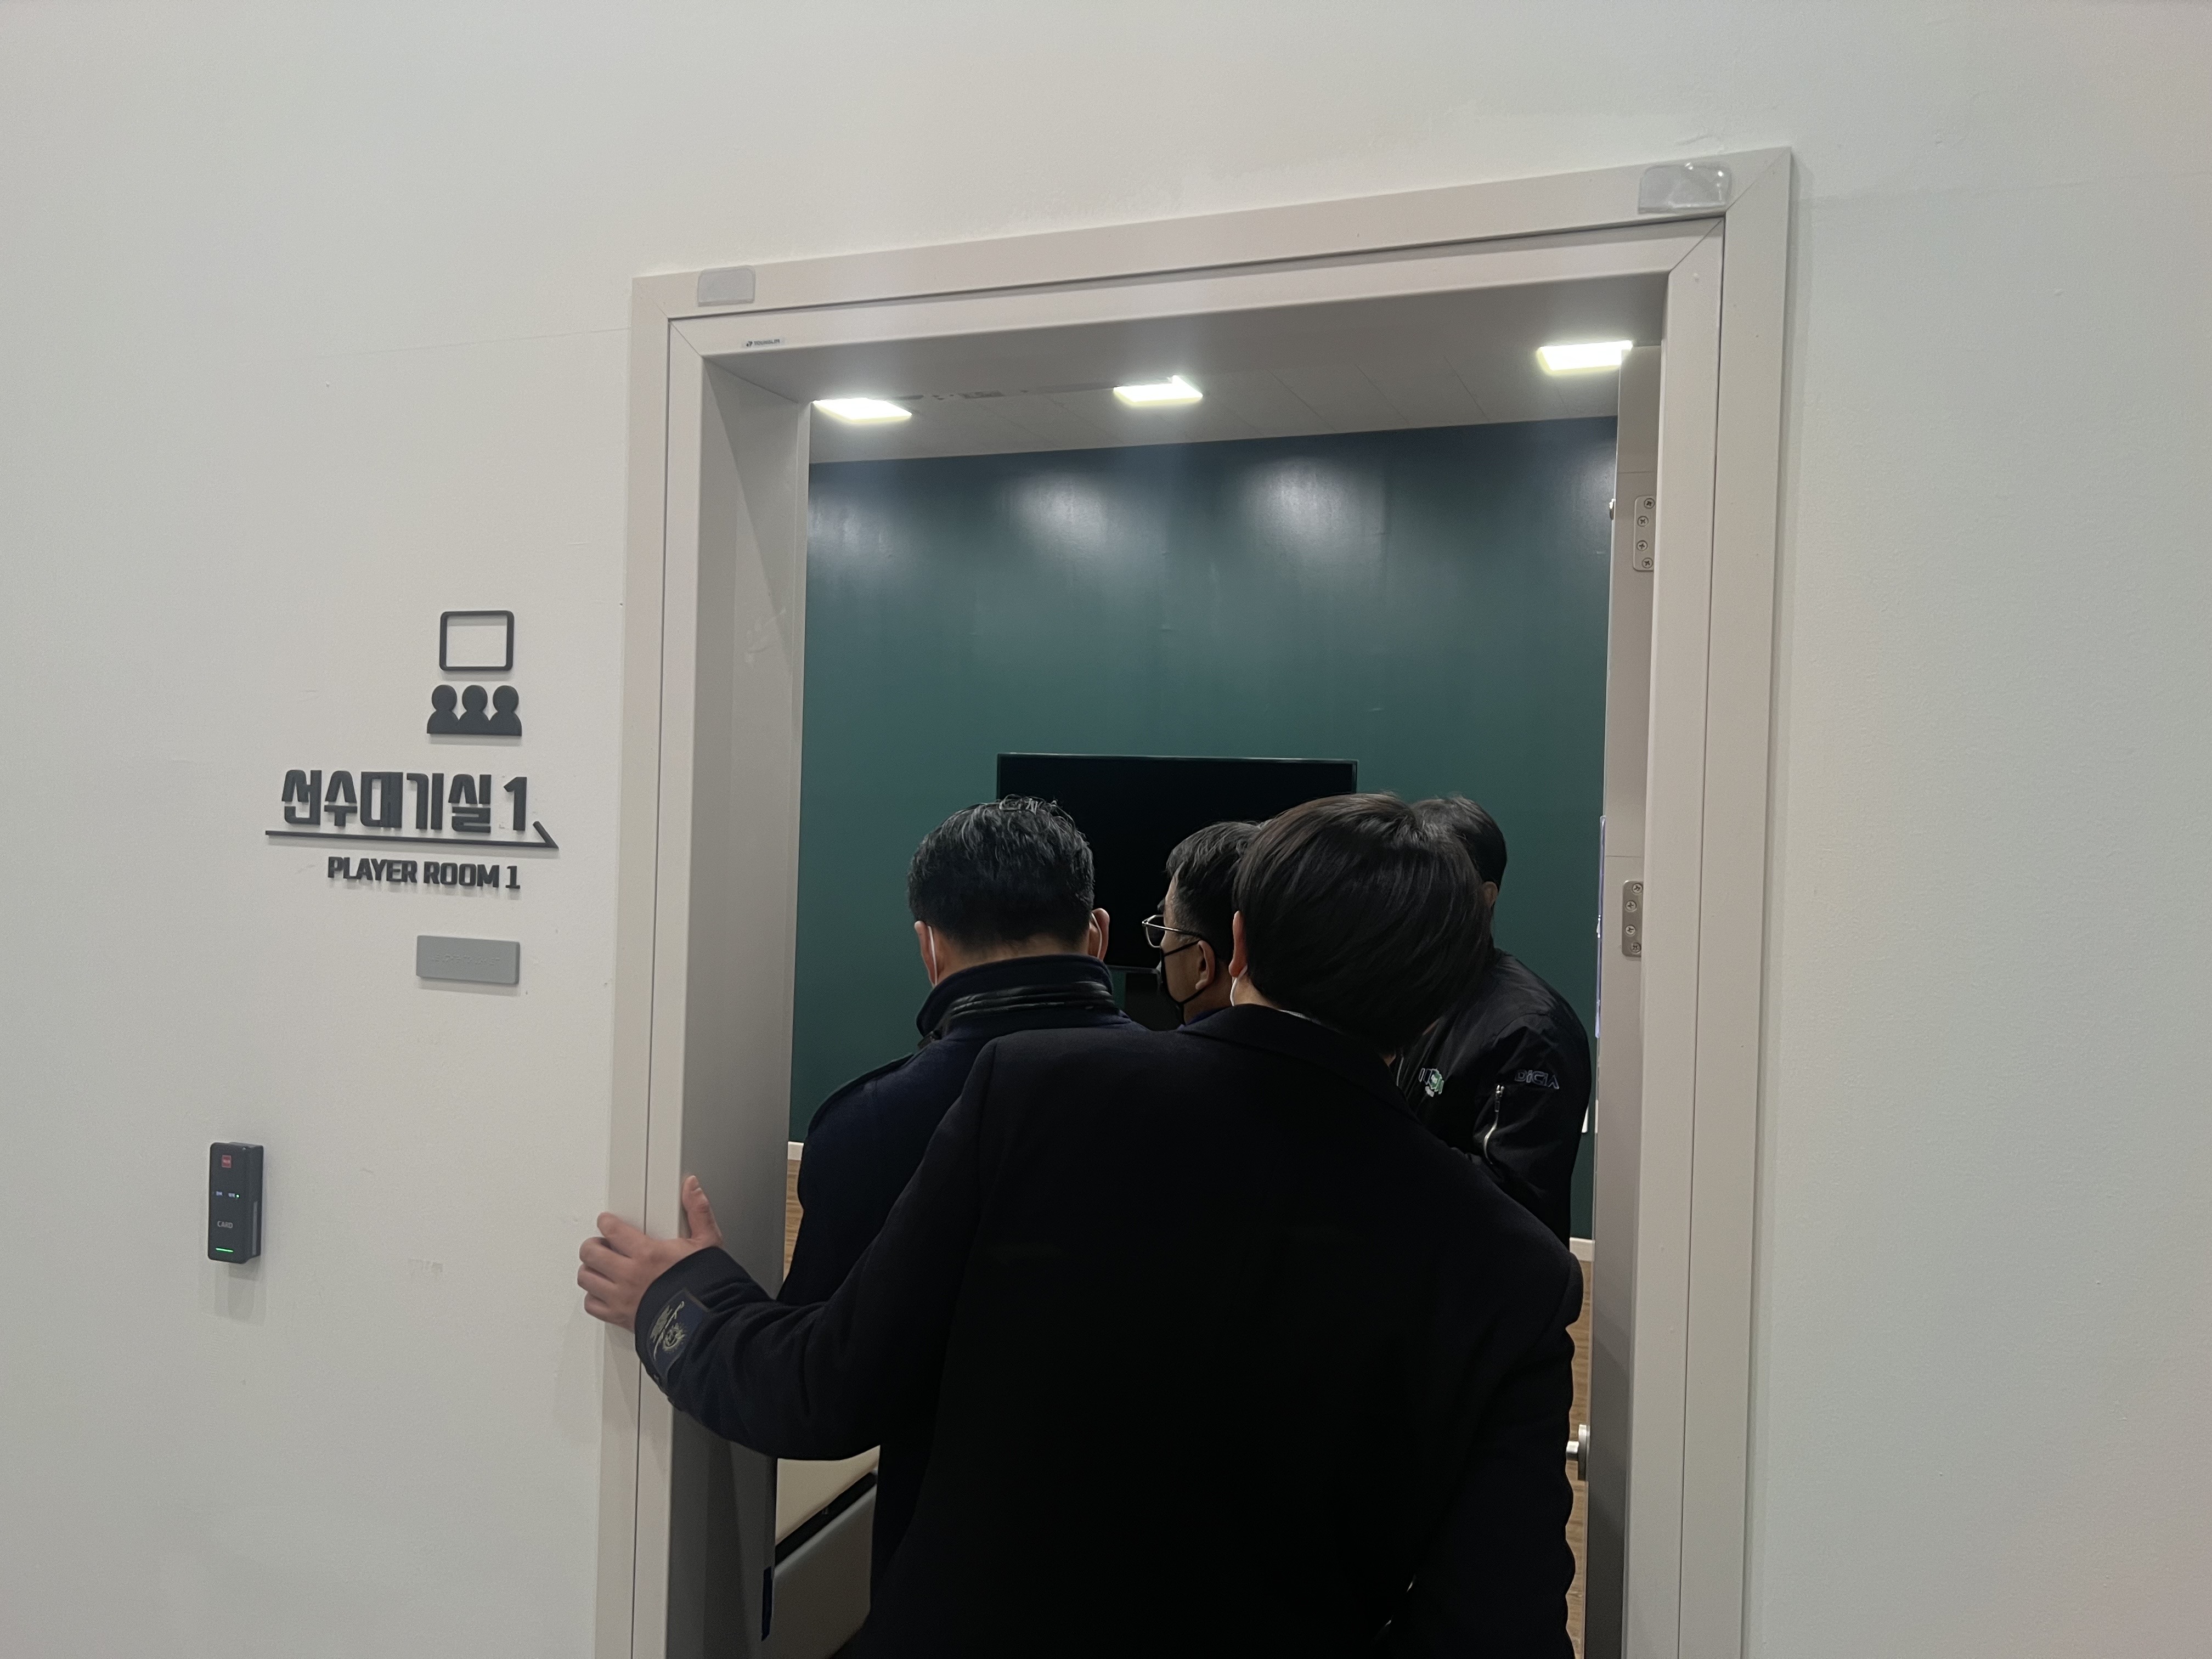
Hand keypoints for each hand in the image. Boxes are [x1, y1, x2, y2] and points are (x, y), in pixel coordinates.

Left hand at [578, 1176, 723, 1330]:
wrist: (705, 1322)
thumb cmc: (706, 1285)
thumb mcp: (707, 1242)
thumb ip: (698, 1211)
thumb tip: (691, 1187)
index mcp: (647, 1253)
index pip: (611, 1229)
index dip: (606, 1222)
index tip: (607, 1222)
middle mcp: (629, 1274)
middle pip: (590, 1252)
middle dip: (593, 1244)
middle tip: (601, 1244)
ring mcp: (620, 1297)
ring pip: (586, 1277)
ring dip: (590, 1269)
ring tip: (600, 1266)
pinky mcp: (619, 1317)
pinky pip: (591, 1304)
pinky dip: (593, 1296)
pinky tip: (603, 1291)